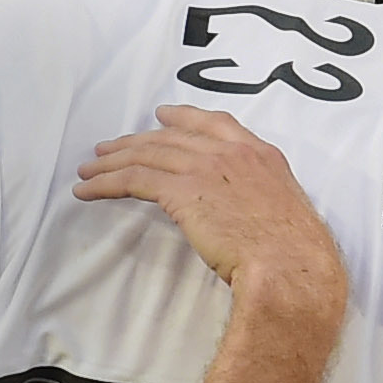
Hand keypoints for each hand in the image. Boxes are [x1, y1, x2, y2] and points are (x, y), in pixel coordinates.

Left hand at [75, 108, 346, 314]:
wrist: (290, 266)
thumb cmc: (295, 256)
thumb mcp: (285, 213)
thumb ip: (261, 200)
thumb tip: (243, 212)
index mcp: (260, 155)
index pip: (214, 123)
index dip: (184, 118)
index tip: (162, 116)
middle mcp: (231, 153)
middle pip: (170, 138)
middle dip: (135, 141)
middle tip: (109, 147)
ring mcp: (206, 168)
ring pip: (146, 155)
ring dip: (111, 161)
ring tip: (88, 169)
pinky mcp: (182, 191)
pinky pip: (133, 180)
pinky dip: (105, 183)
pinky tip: (87, 190)